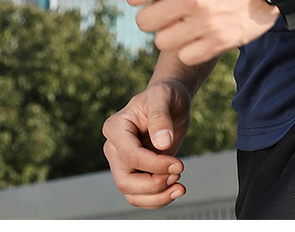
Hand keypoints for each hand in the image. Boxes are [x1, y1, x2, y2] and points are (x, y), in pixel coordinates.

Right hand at [102, 79, 190, 208]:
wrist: (173, 101)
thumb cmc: (166, 94)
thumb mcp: (164, 95)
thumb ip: (160, 116)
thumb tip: (162, 144)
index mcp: (115, 127)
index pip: (131, 156)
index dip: (155, 165)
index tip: (180, 165)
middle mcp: (114, 148)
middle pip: (125, 181)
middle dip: (154, 185)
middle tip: (179, 175)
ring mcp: (123, 163)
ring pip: (131, 194)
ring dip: (157, 197)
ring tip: (180, 186)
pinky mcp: (135, 173)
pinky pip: (140, 196)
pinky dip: (157, 199)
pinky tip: (175, 190)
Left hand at [125, 0, 278, 64]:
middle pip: (144, 22)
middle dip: (153, 13)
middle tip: (170, 6)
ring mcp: (205, 23)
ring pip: (162, 42)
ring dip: (170, 31)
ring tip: (187, 19)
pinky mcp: (219, 42)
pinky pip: (186, 56)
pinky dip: (190, 47)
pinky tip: (200, 31)